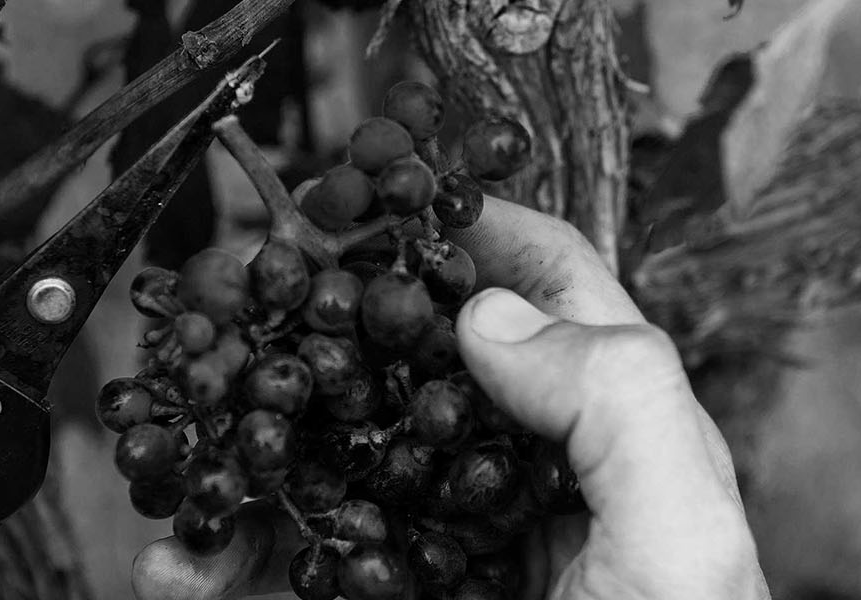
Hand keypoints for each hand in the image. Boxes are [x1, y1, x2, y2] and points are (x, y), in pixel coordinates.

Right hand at [129, 198, 767, 598]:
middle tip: (238, 297)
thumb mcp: (684, 545)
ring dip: (246, 444)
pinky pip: (285, 572)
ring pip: (329, 468)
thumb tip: (490, 316)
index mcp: (609, 450)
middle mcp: (519, 492)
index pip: (558, 303)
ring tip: (181, 439)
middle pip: (413, 373)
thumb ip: (618, 405)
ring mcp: (440, 561)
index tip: (397, 191)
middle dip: (321, 328)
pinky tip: (176, 558)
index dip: (486, 232)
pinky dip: (213, 559)